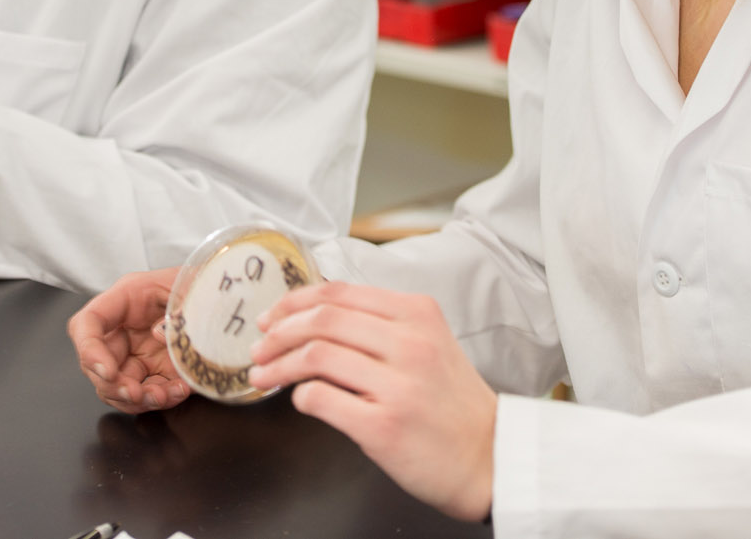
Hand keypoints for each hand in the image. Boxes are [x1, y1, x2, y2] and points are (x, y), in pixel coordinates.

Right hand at [69, 268, 191, 413]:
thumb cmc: (204, 280)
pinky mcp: (153, 371)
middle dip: (115, 385)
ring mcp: (136, 353)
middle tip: (138, 394)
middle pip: (96, 363)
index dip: (89, 351)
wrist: (226, 294)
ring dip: (137, 398)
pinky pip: (145, 394)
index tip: (108, 372)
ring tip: (165, 396)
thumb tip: (159, 334)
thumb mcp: (195, 283)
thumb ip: (179, 305)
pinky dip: (160, 399)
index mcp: (126, 298)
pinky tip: (180, 391)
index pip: (86, 324)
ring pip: (117, 386)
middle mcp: (124, 328)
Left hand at [248, 281, 496, 521]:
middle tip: (259, 348)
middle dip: (278, 333)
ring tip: (263, 376)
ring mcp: (398, 385)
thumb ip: (381, 326)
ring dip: (278, 366)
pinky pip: (321, 399)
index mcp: (417, 314)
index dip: (294, 302)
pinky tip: (299, 401)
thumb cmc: (453, 404)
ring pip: (315, 357)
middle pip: (322, 320)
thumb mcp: (430, 344)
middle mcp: (409, 343)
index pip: (339, 292)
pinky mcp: (384, 426)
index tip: (272, 317)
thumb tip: (314, 320)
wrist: (490, 457)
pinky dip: (300, 397)